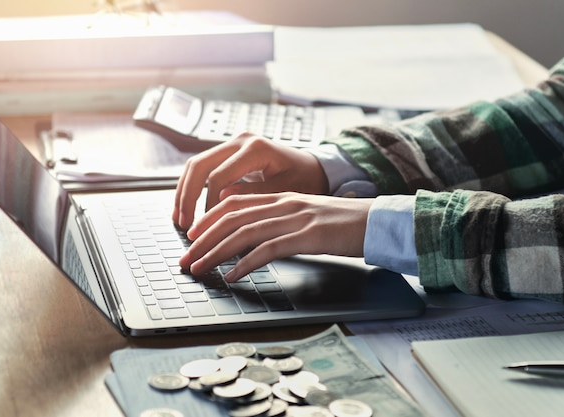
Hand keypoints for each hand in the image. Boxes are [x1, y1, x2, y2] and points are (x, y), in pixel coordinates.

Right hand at [172, 133, 328, 229]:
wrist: (314, 168)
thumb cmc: (305, 179)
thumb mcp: (285, 190)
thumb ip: (254, 194)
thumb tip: (222, 200)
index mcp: (255, 148)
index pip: (218, 177)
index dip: (208, 204)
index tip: (205, 228)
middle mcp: (240, 141)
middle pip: (199, 166)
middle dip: (186, 196)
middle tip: (183, 224)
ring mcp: (233, 144)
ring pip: (196, 165)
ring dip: (184, 192)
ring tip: (179, 219)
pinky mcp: (230, 153)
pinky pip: (203, 169)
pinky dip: (192, 188)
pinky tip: (187, 208)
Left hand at [179, 192, 373, 281]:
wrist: (378, 221)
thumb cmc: (344, 223)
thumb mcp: (306, 216)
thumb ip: (281, 221)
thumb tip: (254, 240)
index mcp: (282, 198)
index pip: (234, 203)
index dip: (208, 219)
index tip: (192, 235)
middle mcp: (284, 204)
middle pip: (231, 218)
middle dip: (202, 239)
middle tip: (185, 258)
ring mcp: (295, 219)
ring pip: (244, 233)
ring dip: (216, 252)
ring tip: (199, 268)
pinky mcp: (308, 236)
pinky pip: (268, 249)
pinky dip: (246, 263)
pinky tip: (233, 275)